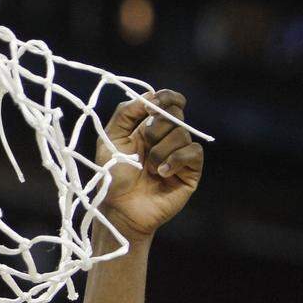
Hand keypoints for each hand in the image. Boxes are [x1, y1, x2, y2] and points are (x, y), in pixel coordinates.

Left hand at [97, 89, 203, 241]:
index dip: (166, 98)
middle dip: (157, 126)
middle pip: (175, 114)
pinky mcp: (191, 171)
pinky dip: (175, 160)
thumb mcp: (110, 139)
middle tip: (144, 142)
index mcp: (148, 127)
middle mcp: (167, 138)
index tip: (154, 105)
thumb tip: (150, 94)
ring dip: (160, 150)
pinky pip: (192, 152)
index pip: (169, 102)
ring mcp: (180, 154)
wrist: (119, 208)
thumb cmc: (112, 176)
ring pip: (181, 134)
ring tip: (148, 169)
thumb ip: (126, 113)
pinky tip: (162, 173)